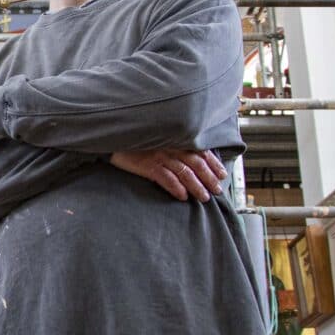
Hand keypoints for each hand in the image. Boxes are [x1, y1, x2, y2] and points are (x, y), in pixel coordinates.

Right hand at [109, 148, 226, 201]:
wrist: (112, 137)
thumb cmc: (135, 138)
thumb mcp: (157, 136)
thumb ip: (173, 144)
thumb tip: (191, 158)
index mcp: (175, 138)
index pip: (200, 150)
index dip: (213, 163)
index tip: (222, 174)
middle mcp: (170, 145)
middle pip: (196, 163)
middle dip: (209, 178)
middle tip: (217, 190)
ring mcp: (159, 155)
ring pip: (184, 172)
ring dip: (196, 186)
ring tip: (204, 198)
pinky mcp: (147, 165)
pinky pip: (166, 178)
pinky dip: (176, 188)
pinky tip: (183, 197)